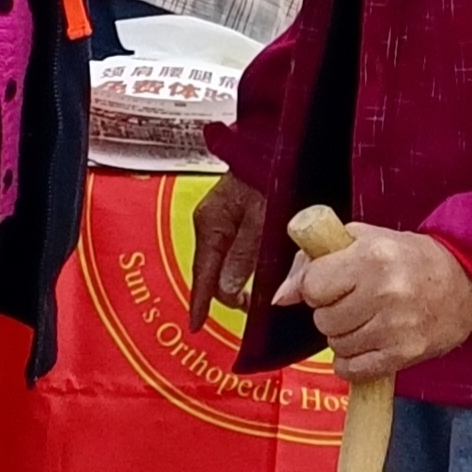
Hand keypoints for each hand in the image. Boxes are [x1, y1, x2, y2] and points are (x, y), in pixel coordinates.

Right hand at [189, 173, 275, 323]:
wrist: (275, 146)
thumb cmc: (267, 172)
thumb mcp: (261, 217)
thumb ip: (245, 254)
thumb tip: (227, 288)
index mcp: (210, 222)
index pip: (202, 273)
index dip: (200, 302)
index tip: (196, 325)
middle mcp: (210, 223)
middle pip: (213, 272)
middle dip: (228, 292)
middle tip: (250, 306)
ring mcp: (221, 221)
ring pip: (225, 263)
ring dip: (238, 280)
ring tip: (256, 293)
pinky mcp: (235, 218)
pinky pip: (235, 251)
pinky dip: (244, 266)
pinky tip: (257, 273)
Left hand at [275, 218, 471, 381]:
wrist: (467, 281)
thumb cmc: (409, 258)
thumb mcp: (363, 240)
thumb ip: (314, 260)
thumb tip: (282, 297)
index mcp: (372, 256)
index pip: (313, 285)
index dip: (317, 286)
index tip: (334, 283)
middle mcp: (385, 291)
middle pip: (323, 319)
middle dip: (331, 312)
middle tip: (355, 302)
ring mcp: (397, 326)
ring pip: (337, 345)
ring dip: (344, 336)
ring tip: (367, 320)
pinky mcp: (406, 354)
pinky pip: (353, 370)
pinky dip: (352, 362)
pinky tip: (367, 344)